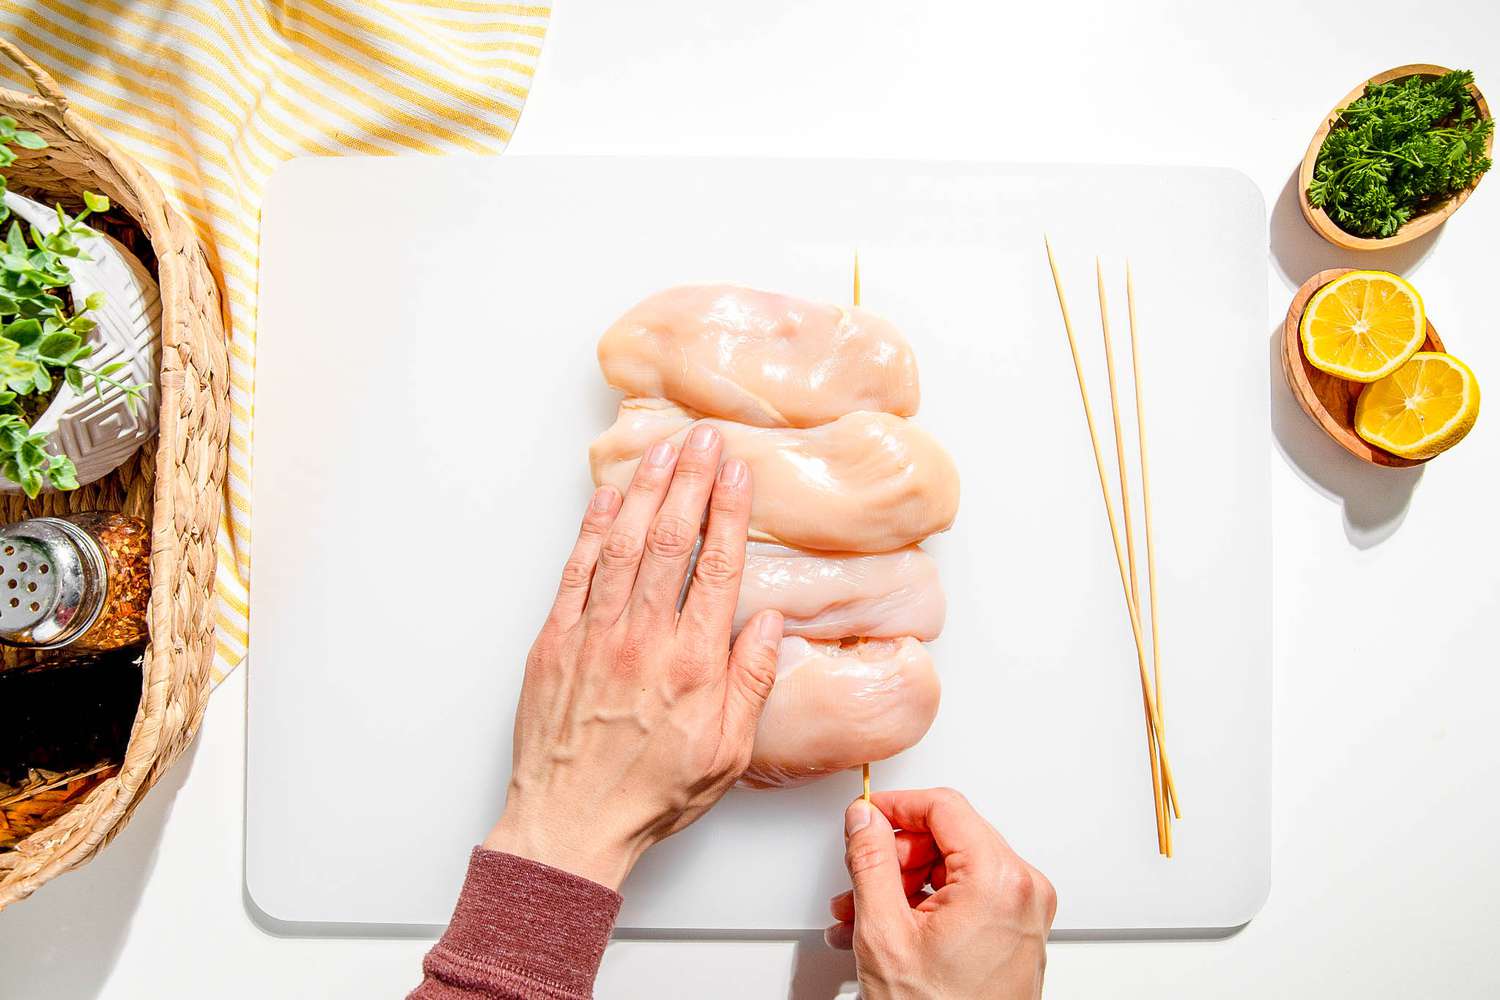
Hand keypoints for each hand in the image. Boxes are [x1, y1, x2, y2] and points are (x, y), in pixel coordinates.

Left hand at [484, 424, 784, 889]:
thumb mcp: (728, 753)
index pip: (716, 566)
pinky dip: (591, 529)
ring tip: (662, 450)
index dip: (729, 511)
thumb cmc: (651, 794)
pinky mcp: (554, 641)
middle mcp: (643, 638)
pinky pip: (575, 571)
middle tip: (703, 438)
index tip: (738, 472)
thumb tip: (768, 620)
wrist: (570, 823)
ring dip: (645, 490)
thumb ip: (751, 682)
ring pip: (622, 543)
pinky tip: (608, 498)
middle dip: (690, 480)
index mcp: (692, 664)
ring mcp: (593, 635)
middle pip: (670, 539)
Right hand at [828, 788, 1055, 999]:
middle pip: (949, 836)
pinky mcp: (1018, 933)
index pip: (945, 807)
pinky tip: (888, 929)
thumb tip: (865, 820)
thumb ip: (871, 862)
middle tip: (860, 879)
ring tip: (861, 915)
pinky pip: (967, 896)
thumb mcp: (885, 932)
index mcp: (1000, 880)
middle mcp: (1024, 891)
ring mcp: (1025, 914)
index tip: (866, 817)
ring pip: (953, 868)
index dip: (897, 806)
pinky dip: (926, 905)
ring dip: (902, 884)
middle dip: (895, 857)